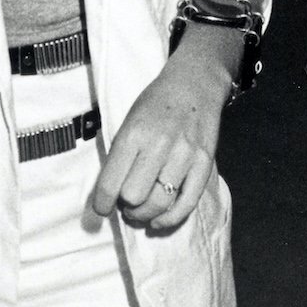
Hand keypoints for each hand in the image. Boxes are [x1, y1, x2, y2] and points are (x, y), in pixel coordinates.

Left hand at [91, 60, 223, 231]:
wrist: (193, 85)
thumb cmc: (154, 105)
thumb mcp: (128, 121)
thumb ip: (120, 154)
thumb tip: (108, 192)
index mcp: (133, 134)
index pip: (111, 181)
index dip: (102, 202)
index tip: (101, 209)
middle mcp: (158, 145)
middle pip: (134, 196)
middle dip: (125, 207)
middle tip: (125, 205)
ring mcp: (184, 156)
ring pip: (159, 203)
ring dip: (145, 215)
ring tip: (139, 213)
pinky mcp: (204, 164)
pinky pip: (187, 203)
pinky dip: (170, 219)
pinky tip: (158, 221)